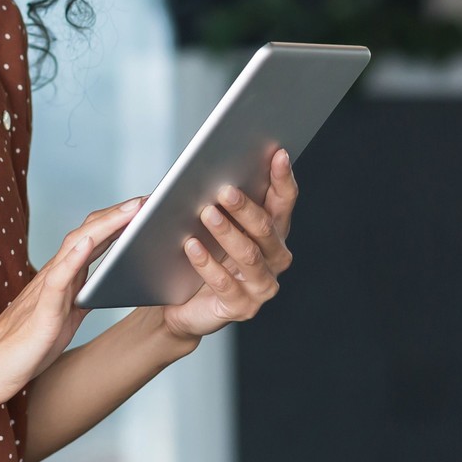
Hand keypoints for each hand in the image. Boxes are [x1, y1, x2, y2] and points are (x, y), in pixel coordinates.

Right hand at [0, 194, 146, 410]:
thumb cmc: (26, 348)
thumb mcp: (65, 318)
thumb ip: (81, 296)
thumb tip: (106, 283)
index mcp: (63, 278)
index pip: (93, 239)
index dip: (119, 222)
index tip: (145, 207)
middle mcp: (54, 276)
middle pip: (88, 234)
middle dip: (119, 215)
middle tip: (148, 198)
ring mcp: (46, 290)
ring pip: (75, 247)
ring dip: (105, 225)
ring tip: (131, 210)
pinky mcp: (41, 311)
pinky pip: (57, 279)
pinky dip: (73, 258)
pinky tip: (88, 242)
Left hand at [158, 146, 298, 341]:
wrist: (177, 304)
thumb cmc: (195, 254)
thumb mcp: (202, 223)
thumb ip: (209, 201)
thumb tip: (206, 170)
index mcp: (271, 230)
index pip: (284, 201)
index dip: (283, 178)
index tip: (277, 154)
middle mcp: (274, 257)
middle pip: (265, 227)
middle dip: (246, 207)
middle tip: (224, 189)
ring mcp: (262, 285)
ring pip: (249, 255)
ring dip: (227, 233)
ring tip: (206, 214)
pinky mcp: (242, 307)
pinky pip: (226, 284)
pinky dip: (208, 265)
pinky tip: (191, 247)